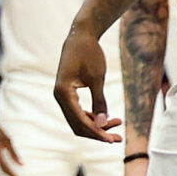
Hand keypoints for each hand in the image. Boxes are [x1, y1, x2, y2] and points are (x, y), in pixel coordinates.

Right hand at [52, 25, 118, 140]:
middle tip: (117, 138)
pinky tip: (106, 118)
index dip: (97, 132)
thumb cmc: (89, 54)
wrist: (81, 36)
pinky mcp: (67, 93)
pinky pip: (78, 112)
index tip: (113, 140)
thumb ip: (100, 102)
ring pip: (78, 120)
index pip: (80, 121)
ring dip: (96, 125)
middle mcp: (59, 96)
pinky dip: (91, 117)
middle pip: (77, 125)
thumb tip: (103, 124)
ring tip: (116, 126)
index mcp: (63, 93)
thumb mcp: (97, 78)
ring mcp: (62, 95)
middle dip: (97, 132)